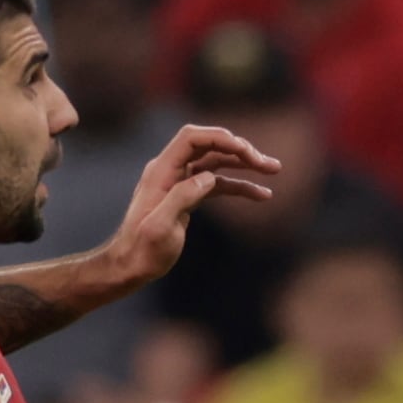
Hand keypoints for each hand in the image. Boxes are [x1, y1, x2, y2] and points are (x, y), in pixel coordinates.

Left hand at [102, 124, 279, 285]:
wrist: (130, 266)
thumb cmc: (142, 251)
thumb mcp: (160, 228)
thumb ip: (182, 198)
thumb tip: (208, 178)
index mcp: (161, 171)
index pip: (192, 138)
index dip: (220, 137)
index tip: (246, 151)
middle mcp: (170, 170)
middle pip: (209, 145)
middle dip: (240, 150)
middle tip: (269, 164)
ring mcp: (180, 181)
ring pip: (216, 162)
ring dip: (244, 164)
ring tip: (273, 169)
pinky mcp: (188, 195)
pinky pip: (217, 183)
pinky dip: (239, 185)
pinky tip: (262, 194)